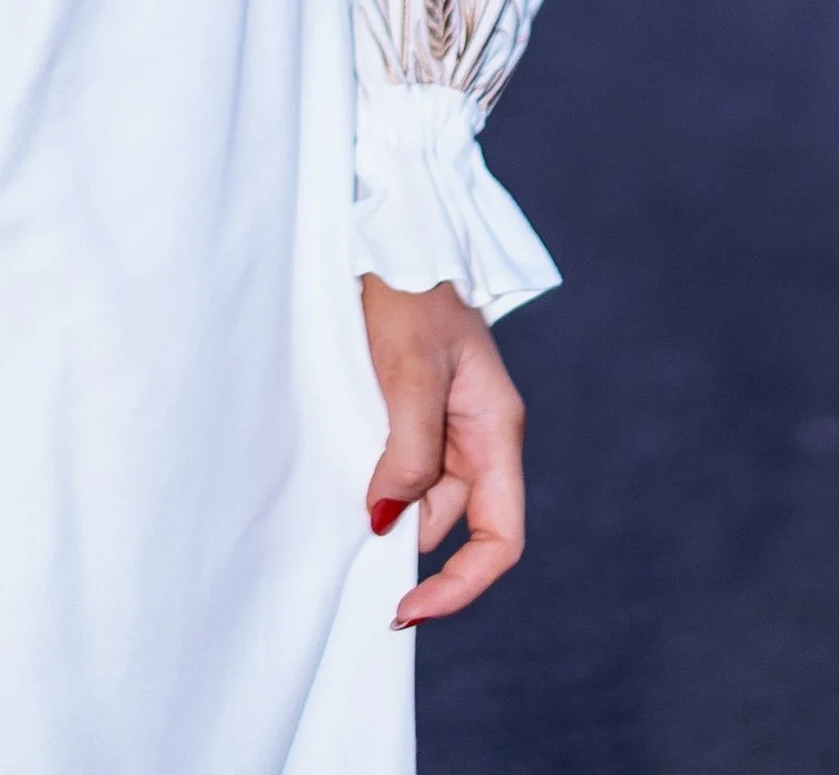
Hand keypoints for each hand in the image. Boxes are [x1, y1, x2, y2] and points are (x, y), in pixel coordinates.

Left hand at [361, 274, 525, 627]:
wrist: (392, 230)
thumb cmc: (409, 290)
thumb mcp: (408, 370)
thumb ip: (407, 450)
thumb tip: (386, 522)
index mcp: (496, 428)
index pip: (499, 537)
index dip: (460, 586)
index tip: (404, 607)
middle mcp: (479, 433)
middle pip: (452, 521)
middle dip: (403, 535)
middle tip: (346, 530)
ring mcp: (449, 420)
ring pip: (421, 494)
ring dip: (383, 498)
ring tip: (339, 469)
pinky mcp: (415, 406)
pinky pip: (400, 461)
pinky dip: (373, 471)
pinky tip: (343, 453)